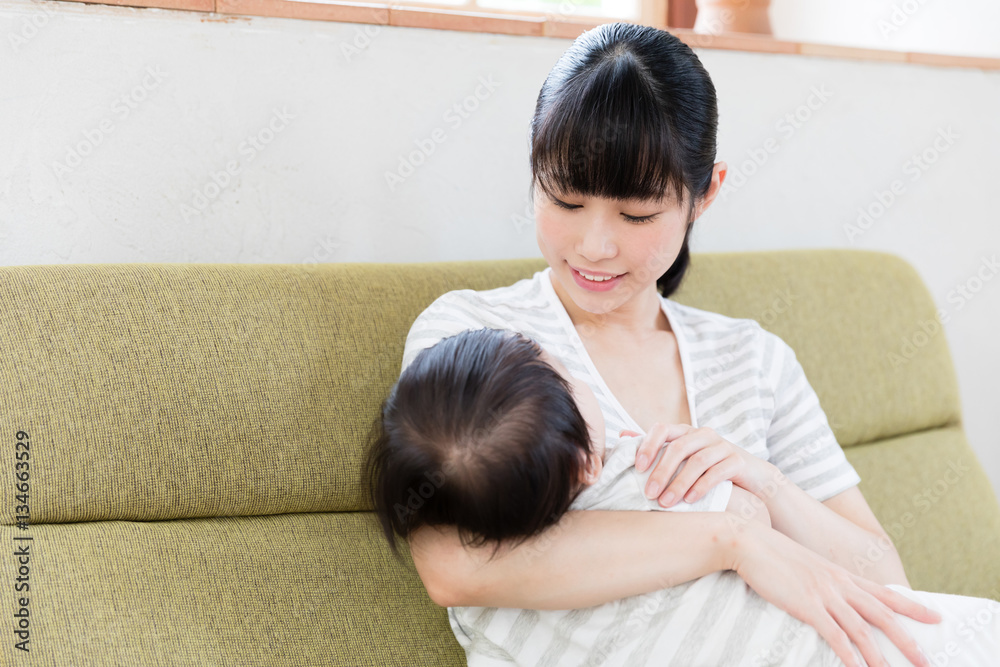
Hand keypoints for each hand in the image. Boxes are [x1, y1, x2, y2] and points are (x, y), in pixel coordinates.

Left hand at [620, 423, 775, 506]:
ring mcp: (722, 446)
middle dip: (661, 472)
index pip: (662, 428)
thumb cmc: (708, 468)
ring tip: (666, 503)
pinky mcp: (737, 461)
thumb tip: (622, 435)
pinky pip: (718, 472)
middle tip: (649, 494)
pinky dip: (702, 487)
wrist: (751, 478)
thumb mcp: (682, 457)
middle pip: (678, 448)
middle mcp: (704, 434)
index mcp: (686, 431)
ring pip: (697, 462)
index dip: (648, 445)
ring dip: (679, 484)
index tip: (637, 468)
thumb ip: (655, 446)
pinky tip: (690, 501)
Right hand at [732, 520, 939, 666]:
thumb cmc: (773, 554)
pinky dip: (847, 653)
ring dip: (879, 656)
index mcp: (841, 575)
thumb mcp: (807, 565)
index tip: (936, 616)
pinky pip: (833, 633)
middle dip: (907, 640)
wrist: (749, 542)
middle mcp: (838, 584)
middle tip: (926, 660)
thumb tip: (832, 596)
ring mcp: (823, 594)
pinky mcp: (805, 604)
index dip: (913, 606)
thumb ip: (823, 581)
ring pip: (861, 629)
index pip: (885, 593)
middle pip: (882, 615)